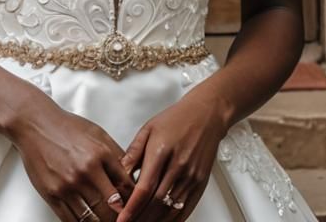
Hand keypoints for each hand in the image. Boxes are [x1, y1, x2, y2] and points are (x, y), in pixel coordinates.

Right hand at [11, 100, 136, 220]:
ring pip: (93, 218)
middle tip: (123, 218)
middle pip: (112, 207)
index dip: (134, 200)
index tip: (135, 205)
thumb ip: (116, 154)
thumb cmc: (67, 127)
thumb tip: (132, 176)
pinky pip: (71, 220)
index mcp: (101, 154)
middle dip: (121, 216)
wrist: (36, 124)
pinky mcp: (52, 194)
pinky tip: (88, 221)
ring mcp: (68, 185)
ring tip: (106, 220)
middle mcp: (86, 171)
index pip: (126, 187)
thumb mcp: (98, 133)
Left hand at [114, 91, 227, 221]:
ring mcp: (191, 177)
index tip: (121, 220)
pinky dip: (173, 220)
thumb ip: (133, 152)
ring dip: (155, 221)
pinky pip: (186, 208)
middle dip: (140, 218)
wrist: (206, 115)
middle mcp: (178, 166)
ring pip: (171, 209)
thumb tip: (119, 173)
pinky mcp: (200, 183)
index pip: (145, 188)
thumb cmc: (176, 119)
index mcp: (161, 151)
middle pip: (157, 202)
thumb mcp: (148, 129)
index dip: (132, 208)